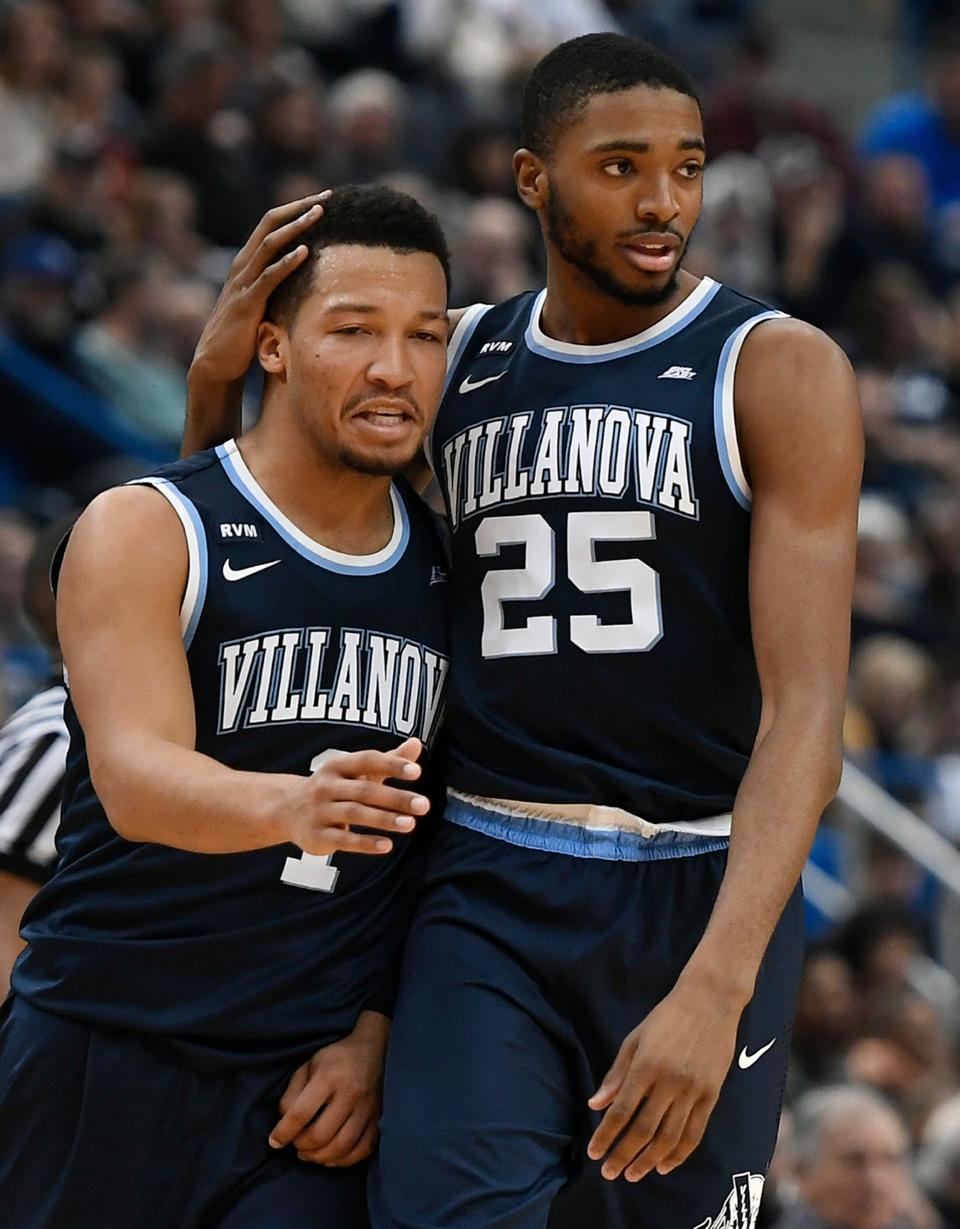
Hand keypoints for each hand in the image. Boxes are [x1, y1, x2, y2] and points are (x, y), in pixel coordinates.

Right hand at [190, 192, 330, 386]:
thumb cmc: (241, 334)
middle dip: (298, 208)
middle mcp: (242, 266)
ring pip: (269, 244)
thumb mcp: (260, 303)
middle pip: (270, 224)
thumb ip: (273, 287)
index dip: (294, 209)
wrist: (216, 362)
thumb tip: (300, 280)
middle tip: (326, 197)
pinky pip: (268, 278)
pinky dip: (286, 263)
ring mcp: (242, 283)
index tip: (321, 200)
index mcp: (246, 264)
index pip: (269, 225)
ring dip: (295, 227)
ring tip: (319, 214)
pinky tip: (305, 252)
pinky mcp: (246, 304)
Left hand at [268, 1012, 388, 1164]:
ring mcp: (368, 1108)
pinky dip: (343, 1160)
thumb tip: (283, 1126)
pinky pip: (362, 1151)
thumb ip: (292, 1094)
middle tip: (296, 1144)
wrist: (374, 1050)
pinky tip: (331, 1156)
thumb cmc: (335, 1060)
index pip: (301, 1112)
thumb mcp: (308, 1067)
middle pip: (321, 1135)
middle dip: (302, 1146)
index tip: (275, 1141)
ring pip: (342, 1147)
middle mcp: (350, 1093)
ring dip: (320, 1157)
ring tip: (309, 1153)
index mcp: (329, 1076)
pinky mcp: (379, 1119)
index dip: (284, 1132)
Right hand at [284, 736, 428, 857]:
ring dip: (385, 819)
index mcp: (338, 765)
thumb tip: (417, 744)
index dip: (391, 764)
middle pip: (365, 790)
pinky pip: (344, 840)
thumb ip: (388, 760)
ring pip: (355, 814)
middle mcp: (326, 786)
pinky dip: (366, 843)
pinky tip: (387, 845)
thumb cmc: (335, 787)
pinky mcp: (317, 836)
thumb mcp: (357, 771)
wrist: (288, 809)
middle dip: (396, 798)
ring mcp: (320, 811)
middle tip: (424, 805)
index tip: (417, 771)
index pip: (367, 760)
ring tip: (410, 824)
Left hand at [586, 979, 741, 1181]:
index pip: (622, 1110)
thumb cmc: (666, 1018)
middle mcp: (670, 1081)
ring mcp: (694, 1090)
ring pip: (669, 1137)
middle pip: (644, 1129)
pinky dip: (679, 1153)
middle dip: (624, 1154)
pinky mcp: (712, 1094)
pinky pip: (695, 1132)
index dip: (606, 1135)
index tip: (594, 1154)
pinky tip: (664, 1165)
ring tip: (633, 1175)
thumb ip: (616, 1075)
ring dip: (649, 1160)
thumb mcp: (635, 1039)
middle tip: (609, 1174)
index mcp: (646, 1065)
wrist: (710, 1001)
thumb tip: (595, 1105)